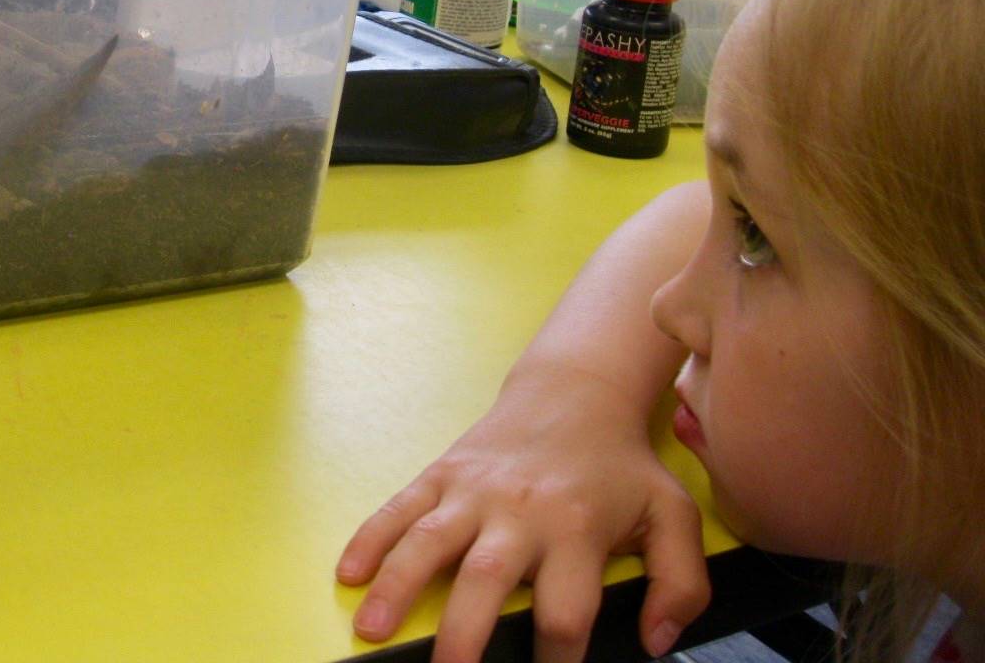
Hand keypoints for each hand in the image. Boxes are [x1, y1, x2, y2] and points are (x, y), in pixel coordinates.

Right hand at [336, 366, 709, 662]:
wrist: (573, 394)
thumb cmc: (621, 466)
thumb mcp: (673, 516)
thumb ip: (682, 584)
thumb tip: (655, 641)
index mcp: (577, 528)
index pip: (565, 612)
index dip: (557, 660)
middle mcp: (521, 510)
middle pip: (486, 579)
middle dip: (464, 634)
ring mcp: (474, 490)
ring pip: (429, 540)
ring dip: (397, 585)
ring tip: (371, 629)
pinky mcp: (443, 472)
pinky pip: (399, 506)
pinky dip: (371, 537)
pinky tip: (350, 573)